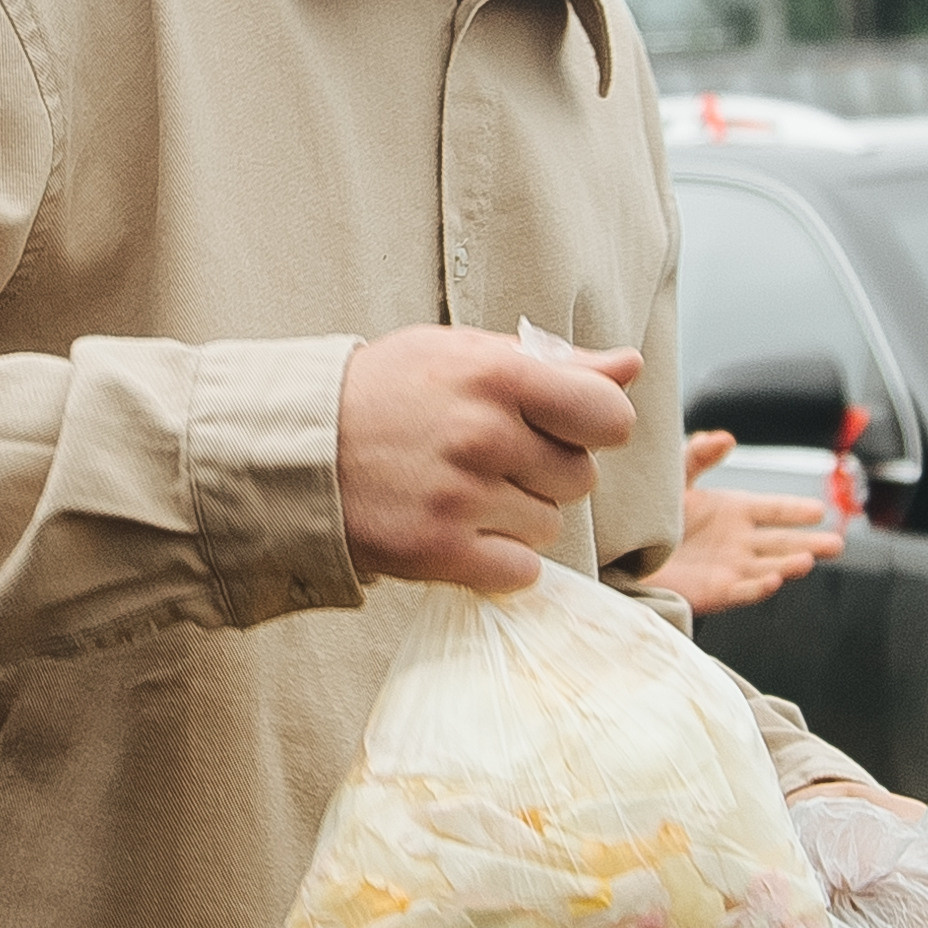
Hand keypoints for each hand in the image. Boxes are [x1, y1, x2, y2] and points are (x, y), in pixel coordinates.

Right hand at [338, 328, 638, 594]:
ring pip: (550, 525)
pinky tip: (460, 531)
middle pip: (579, 478)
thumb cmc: (389, 391)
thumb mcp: (465, 356)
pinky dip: (499, 560)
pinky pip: (521, 571)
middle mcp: (484, 435)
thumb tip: (630, 367)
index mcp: (498, 374)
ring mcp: (461, 497)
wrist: (297, 448)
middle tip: (490, 458)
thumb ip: (555, 365)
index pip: (608, 415)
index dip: (594, 426)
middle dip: (546, 472)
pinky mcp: (439, 551)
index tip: (562, 426)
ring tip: (463, 491)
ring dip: (518, 516)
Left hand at [650, 430, 847, 616]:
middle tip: (836, 544)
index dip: (795, 510)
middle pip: (782, 543)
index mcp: (732, 511)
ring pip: (770, 567)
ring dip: (790, 565)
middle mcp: (737, 541)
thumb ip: (697, 456)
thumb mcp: (674, 479)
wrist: (619, 551)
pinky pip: (743, 591)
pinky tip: (774, 580)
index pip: (773, 510)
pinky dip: (760, 587)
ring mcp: (729, 567)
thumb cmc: (646, 515)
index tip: (818, 510)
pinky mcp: (715, 591)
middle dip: (810, 543)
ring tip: (808, 559)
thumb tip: (724, 437)